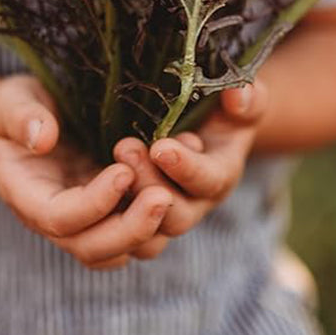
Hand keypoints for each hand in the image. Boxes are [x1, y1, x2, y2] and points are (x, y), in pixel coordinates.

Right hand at [0, 75, 173, 269]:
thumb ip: (22, 117)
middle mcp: (56, 219)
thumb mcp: (11, 102)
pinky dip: (160, 221)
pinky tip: (178, 184)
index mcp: (26, 195)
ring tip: (173, 189)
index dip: (93, 203)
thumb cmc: (15, 109)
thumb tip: (42, 137)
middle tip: (163, 197)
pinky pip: (138, 236)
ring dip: (150, 228)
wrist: (23, 119)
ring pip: (122, 250)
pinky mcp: (111, 212)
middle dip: (130, 229)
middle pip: (92, 248)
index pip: (59, 218)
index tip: (122, 172)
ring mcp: (86, 220)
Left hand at [113, 79, 269, 245]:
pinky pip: (118, 240)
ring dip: (126, 203)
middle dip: (149, 183)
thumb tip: (238, 94)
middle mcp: (193, 203)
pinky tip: (89, 185)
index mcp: (219, 175)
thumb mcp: (235, 95)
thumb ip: (246, 97)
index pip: (209, 182)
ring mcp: (161, 216)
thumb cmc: (217, 105)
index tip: (161, 147)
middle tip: (124, 146)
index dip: (187, 169)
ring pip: (146, 236)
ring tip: (110, 161)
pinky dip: (105, 220)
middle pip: (175, 216)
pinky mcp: (130, 218)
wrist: (194, 122)